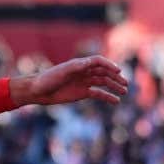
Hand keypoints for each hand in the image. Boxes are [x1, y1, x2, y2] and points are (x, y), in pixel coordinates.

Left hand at [9, 55, 128, 105]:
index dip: (109, 65)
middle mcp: (84, 72)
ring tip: (124, 92)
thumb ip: (76, 67)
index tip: (118, 71)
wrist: (38, 91)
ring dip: (114, 86)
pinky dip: (107, 97)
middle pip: (104, 72)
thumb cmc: (48, 79)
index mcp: (80, 64)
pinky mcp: (82, 93)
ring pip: (103, 83)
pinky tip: (115, 101)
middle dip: (115, 77)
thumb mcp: (62, 72)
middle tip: (125, 84)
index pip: (99, 62)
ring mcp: (84, 82)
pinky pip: (98, 93)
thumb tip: (89, 63)